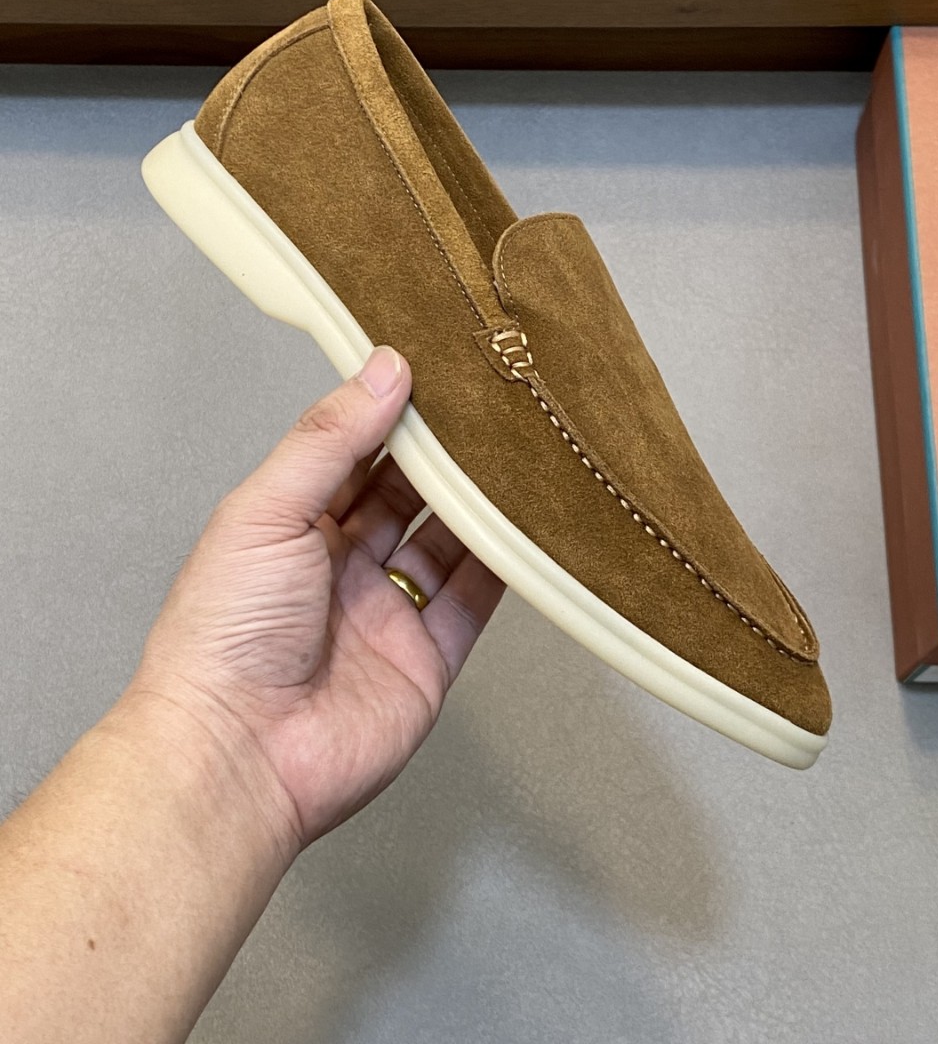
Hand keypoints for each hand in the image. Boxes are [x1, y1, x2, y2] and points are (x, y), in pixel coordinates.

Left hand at [130, 345, 504, 852]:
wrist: (238, 754)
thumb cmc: (224, 634)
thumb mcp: (266, 511)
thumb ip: (330, 440)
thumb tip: (383, 369)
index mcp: (291, 526)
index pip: (352, 455)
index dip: (391, 414)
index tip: (437, 371)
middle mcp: (340, 567)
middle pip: (406, 495)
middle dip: (444, 455)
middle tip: (490, 407)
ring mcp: (385, 613)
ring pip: (446, 543)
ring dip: (479, 504)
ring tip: (519, 455)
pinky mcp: (424, 659)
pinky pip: (473, 602)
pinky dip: (503, 567)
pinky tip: (527, 528)